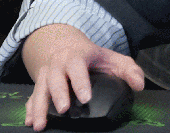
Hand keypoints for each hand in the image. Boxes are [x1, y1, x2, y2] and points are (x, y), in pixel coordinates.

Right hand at [21, 23, 144, 130]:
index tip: (85, 98)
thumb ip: (129, 70)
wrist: (66, 45)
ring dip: (39, 107)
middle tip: (63, 110)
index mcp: (77, 55)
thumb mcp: (113, 58)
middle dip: (58, 94)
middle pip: (55, 78)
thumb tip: (139, 85)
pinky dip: (30, 109)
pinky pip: (32, 96)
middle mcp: (58, 64)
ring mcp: (46, 74)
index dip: (80, 82)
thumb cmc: (93, 56)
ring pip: (40, 89)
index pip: (77, 67)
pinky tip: (30, 122)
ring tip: (41, 125)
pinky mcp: (39, 85)